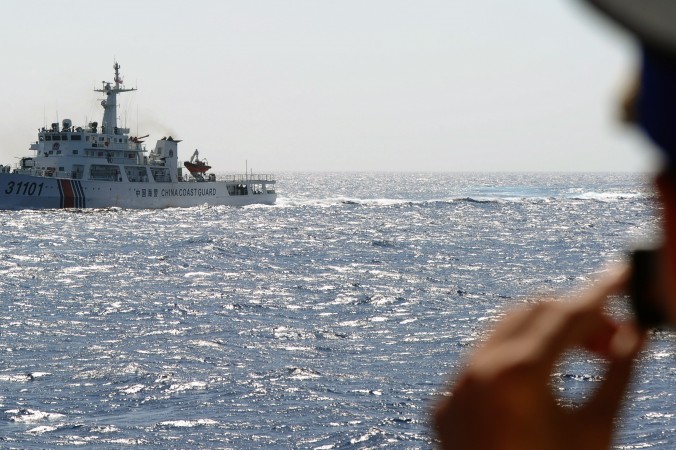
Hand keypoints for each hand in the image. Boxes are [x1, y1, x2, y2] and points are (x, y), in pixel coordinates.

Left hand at [433, 269, 645, 449]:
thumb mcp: (597, 431)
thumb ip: (618, 373)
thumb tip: (635, 334)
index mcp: (517, 373)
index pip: (566, 312)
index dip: (600, 291)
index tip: (621, 276)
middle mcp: (476, 370)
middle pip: (530, 311)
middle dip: (574, 314)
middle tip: (612, 335)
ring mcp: (454, 388)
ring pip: (499, 332)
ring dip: (542, 333)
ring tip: (581, 356)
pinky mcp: (444, 406)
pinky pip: (478, 362)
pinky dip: (512, 357)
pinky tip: (540, 380)